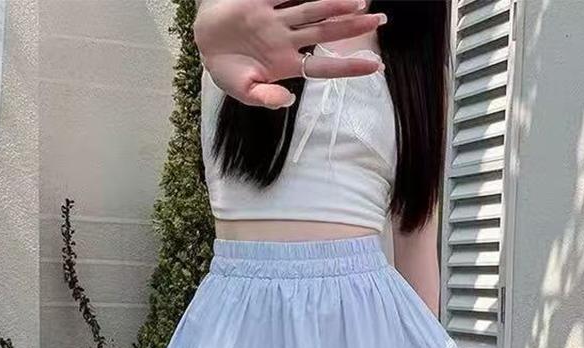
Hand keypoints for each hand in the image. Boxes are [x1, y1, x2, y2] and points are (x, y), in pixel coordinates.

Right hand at [194, 0, 386, 108]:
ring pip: (312, 9)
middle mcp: (287, 40)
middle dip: (352, 27)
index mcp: (286, 65)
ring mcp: (276, 19)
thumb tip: (287, 101)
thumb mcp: (243, 92)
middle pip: (325, 32)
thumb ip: (265, 97)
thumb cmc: (226, 69)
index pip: (323, 67)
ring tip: (362, 1)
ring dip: (337, 5)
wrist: (203, 42)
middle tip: (381, 20)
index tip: (375, 67)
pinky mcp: (261, 0)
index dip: (348, 67)